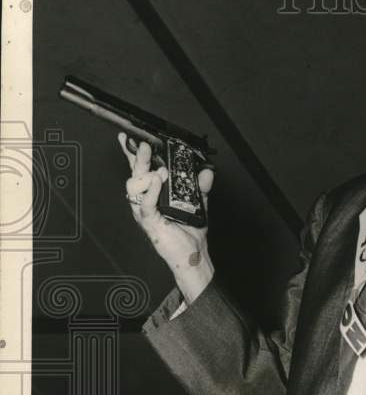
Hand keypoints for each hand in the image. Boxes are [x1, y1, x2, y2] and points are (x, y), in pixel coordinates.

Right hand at [119, 133, 214, 302]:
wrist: (192, 254)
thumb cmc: (189, 232)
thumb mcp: (198, 203)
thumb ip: (201, 187)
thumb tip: (207, 171)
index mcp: (154, 195)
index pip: (142, 171)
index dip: (134, 155)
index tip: (130, 139)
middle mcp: (146, 201)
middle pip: (135, 175)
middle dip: (137, 158)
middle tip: (143, 146)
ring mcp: (145, 212)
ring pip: (135, 187)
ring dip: (146, 174)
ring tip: (160, 171)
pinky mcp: (150, 222)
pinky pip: (145, 204)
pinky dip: (151, 191)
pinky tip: (158, 181)